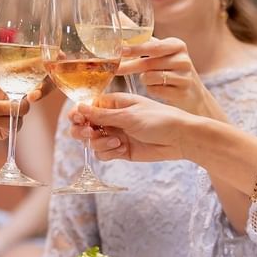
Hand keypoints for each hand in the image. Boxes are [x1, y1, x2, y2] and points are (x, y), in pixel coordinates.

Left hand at [0, 49, 43, 150]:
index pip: (28, 67)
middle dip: (41, 90)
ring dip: (2, 108)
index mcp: (3, 75)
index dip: (41, 65)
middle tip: (32, 95)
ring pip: (22, 108)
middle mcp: (11, 91)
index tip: (46, 62)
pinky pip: (12, 124)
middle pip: (39, 88)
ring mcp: (10, 110)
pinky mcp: (6, 127)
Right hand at [68, 92, 195, 162]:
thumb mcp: (128, 115)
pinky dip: (108, 152)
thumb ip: (102, 115)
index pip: (86, 107)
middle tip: (89, 132)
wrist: (180, 139)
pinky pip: (103, 153)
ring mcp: (115, 134)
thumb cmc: (158, 119)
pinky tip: (122, 149)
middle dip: (82, 130)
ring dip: (99, 143)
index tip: (77, 119)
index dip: (77, 113)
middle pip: (83, 125)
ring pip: (92, 141)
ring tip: (116, 142)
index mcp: (113, 103)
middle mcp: (111, 118)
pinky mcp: (120, 150)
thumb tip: (79, 107)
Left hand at [120, 38, 224, 119]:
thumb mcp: (160, 50)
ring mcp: (184, 76)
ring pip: (150, 78)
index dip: (135, 48)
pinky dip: (152, 90)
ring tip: (151, 79)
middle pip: (148, 63)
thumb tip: (118, 16)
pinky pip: (155, 90)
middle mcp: (182, 59)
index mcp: (176, 45)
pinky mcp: (182, 92)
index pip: (152, 46)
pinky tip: (159, 88)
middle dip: (129, 66)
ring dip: (144, 80)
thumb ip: (141, 36)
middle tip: (115, 69)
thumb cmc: (171, 68)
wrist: (193, 92)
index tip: (120, 49)